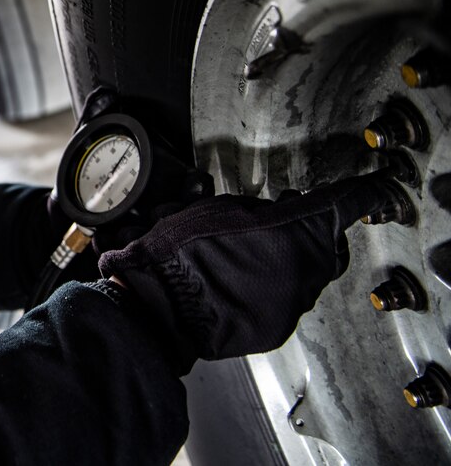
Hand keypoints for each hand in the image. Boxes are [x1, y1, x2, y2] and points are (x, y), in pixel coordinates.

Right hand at [97, 171, 402, 371]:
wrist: (158, 305)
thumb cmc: (180, 254)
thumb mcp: (218, 209)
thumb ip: (261, 209)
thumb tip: (282, 210)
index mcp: (293, 233)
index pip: (338, 207)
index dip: (353, 197)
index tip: (363, 193)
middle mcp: (304, 271)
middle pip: (328, 247)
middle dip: (312, 233)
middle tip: (285, 223)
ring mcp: (293, 304)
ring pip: (306, 276)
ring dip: (289, 263)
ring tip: (250, 257)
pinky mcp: (278, 329)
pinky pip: (286, 302)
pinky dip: (272, 291)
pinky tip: (241, 283)